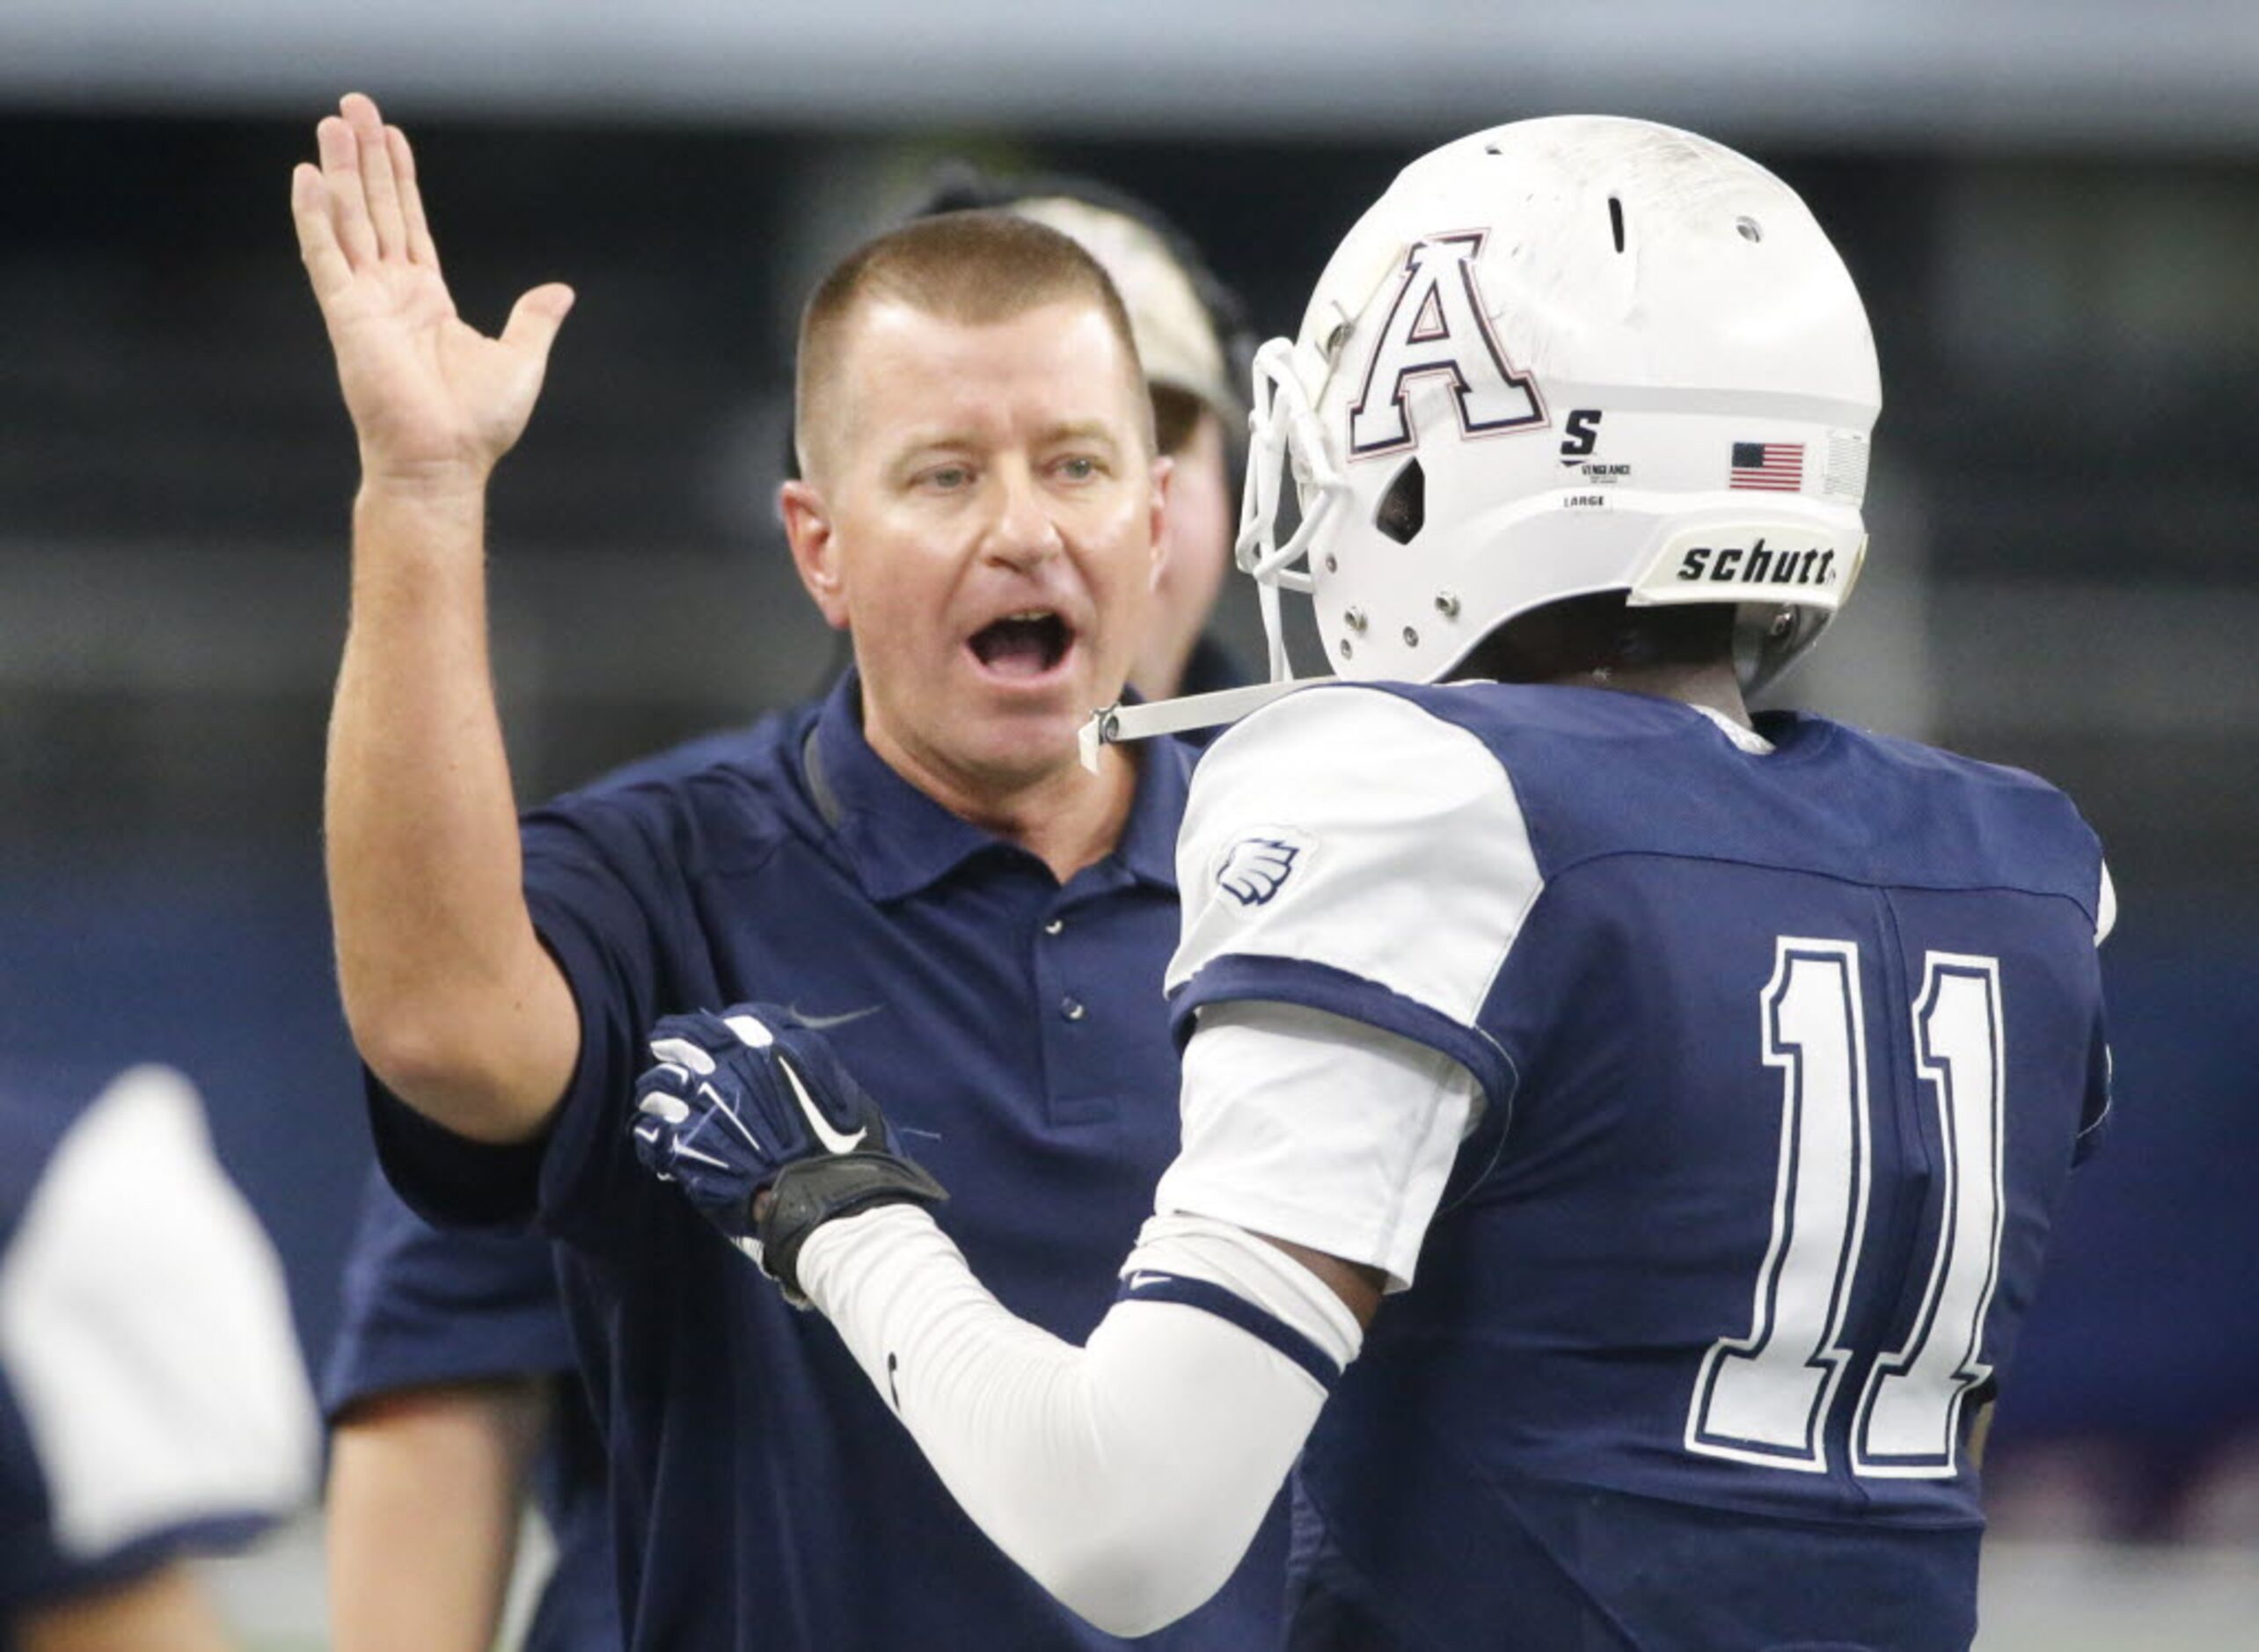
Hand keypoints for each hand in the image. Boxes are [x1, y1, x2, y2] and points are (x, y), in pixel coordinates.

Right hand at [290, 92, 573, 489]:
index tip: (392, 137)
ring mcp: (364, 302)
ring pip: (348, 221)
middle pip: (375, 210)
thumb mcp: (520, 359)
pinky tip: (308, 176)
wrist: (446, 461)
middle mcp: (390, 294)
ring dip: (340, 172)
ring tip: (333, 122)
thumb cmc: (478, 424)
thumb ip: (533, 319)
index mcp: (427, 301)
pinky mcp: (345, 316)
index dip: (400, 180)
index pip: (408, 225)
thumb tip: (560, 291)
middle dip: (366, 159)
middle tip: (352, 105)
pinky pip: (325, 256)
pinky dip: (315, 216)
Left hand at [632, 1006, 946, 1304]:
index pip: (719, 1023)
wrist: (828, 1199)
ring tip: (659, 1107)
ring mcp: (702, 1108)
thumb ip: (804, 1062)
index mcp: (769, 1049)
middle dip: (669, 1047)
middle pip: (676, 1041)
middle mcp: (730, 1069)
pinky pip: (649, 1133)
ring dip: (655, 1095)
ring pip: (654, 1086)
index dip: (702, 1030)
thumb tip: (777, 1048)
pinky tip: (660, 1146)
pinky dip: (651, 1137)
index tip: (698, 1038)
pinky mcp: (685, 1150)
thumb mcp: (838, 1086)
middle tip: (666, 1058)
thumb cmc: (843, 1146)